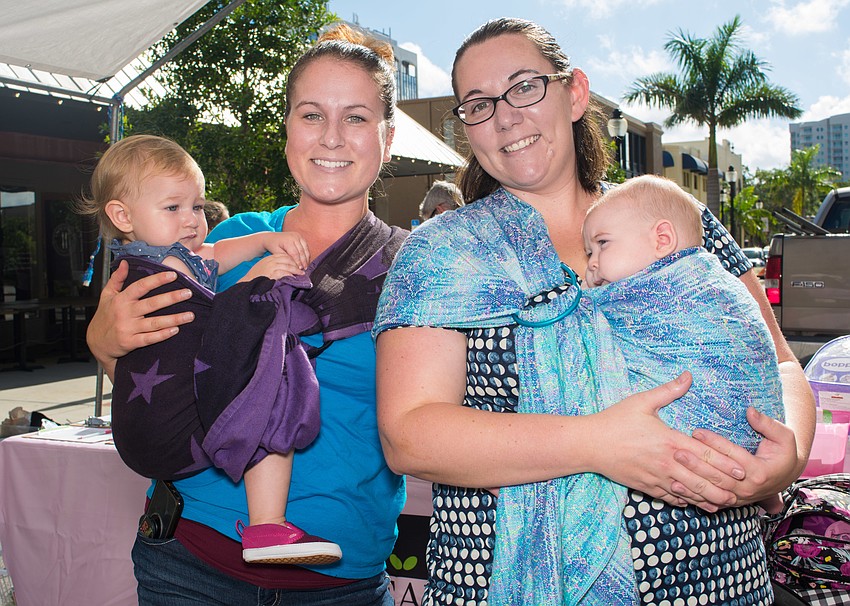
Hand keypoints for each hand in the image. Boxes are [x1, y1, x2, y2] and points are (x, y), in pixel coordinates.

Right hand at [86, 260, 193, 375]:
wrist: (96, 342)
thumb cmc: (104, 317)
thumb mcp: (107, 295)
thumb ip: (117, 278)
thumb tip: (125, 262)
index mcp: (121, 299)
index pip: (141, 287)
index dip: (157, 280)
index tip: (173, 275)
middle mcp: (125, 313)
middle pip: (151, 304)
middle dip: (171, 298)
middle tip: (188, 293)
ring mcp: (128, 328)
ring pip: (154, 323)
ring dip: (174, 319)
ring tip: (190, 315)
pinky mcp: (131, 342)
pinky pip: (149, 339)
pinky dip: (162, 335)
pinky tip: (175, 330)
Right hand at [240, 253, 304, 281]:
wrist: (246, 284)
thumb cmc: (255, 278)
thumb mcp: (264, 268)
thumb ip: (273, 266)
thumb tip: (285, 269)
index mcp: (269, 258)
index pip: (284, 256)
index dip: (292, 260)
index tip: (297, 265)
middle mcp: (271, 261)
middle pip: (288, 259)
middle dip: (296, 265)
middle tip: (302, 270)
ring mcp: (271, 266)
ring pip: (288, 266)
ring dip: (296, 270)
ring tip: (301, 275)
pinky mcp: (272, 273)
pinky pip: (285, 273)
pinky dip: (291, 276)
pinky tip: (294, 279)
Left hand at [267, 232, 309, 269]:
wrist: (271, 237)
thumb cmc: (273, 245)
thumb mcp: (276, 252)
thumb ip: (285, 258)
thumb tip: (294, 265)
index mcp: (288, 240)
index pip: (295, 253)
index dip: (298, 262)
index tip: (299, 269)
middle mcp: (295, 236)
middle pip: (302, 251)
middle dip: (304, 261)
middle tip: (304, 269)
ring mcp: (298, 236)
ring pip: (305, 248)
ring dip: (307, 257)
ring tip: (306, 265)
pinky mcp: (300, 236)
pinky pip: (306, 246)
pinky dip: (306, 253)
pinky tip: (306, 260)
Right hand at [594, 372, 739, 511]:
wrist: (589, 444)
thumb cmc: (615, 421)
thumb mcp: (642, 402)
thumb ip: (669, 391)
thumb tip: (688, 376)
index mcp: (669, 441)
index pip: (704, 455)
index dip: (725, 464)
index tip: (742, 471)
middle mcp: (666, 463)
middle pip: (701, 479)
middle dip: (723, 487)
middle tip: (742, 493)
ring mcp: (656, 478)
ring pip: (688, 493)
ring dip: (708, 499)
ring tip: (724, 503)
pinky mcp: (645, 486)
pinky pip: (670, 498)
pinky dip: (685, 502)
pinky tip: (694, 503)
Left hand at [678, 407, 799, 506]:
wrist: (785, 477)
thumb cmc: (783, 452)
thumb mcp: (784, 436)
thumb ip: (768, 424)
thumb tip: (750, 411)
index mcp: (760, 471)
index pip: (732, 455)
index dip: (714, 443)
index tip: (696, 432)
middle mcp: (748, 487)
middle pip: (718, 475)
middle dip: (696, 463)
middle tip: (677, 450)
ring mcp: (738, 498)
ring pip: (711, 490)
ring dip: (690, 480)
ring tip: (673, 468)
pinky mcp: (731, 502)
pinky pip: (708, 500)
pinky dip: (691, 495)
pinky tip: (674, 487)